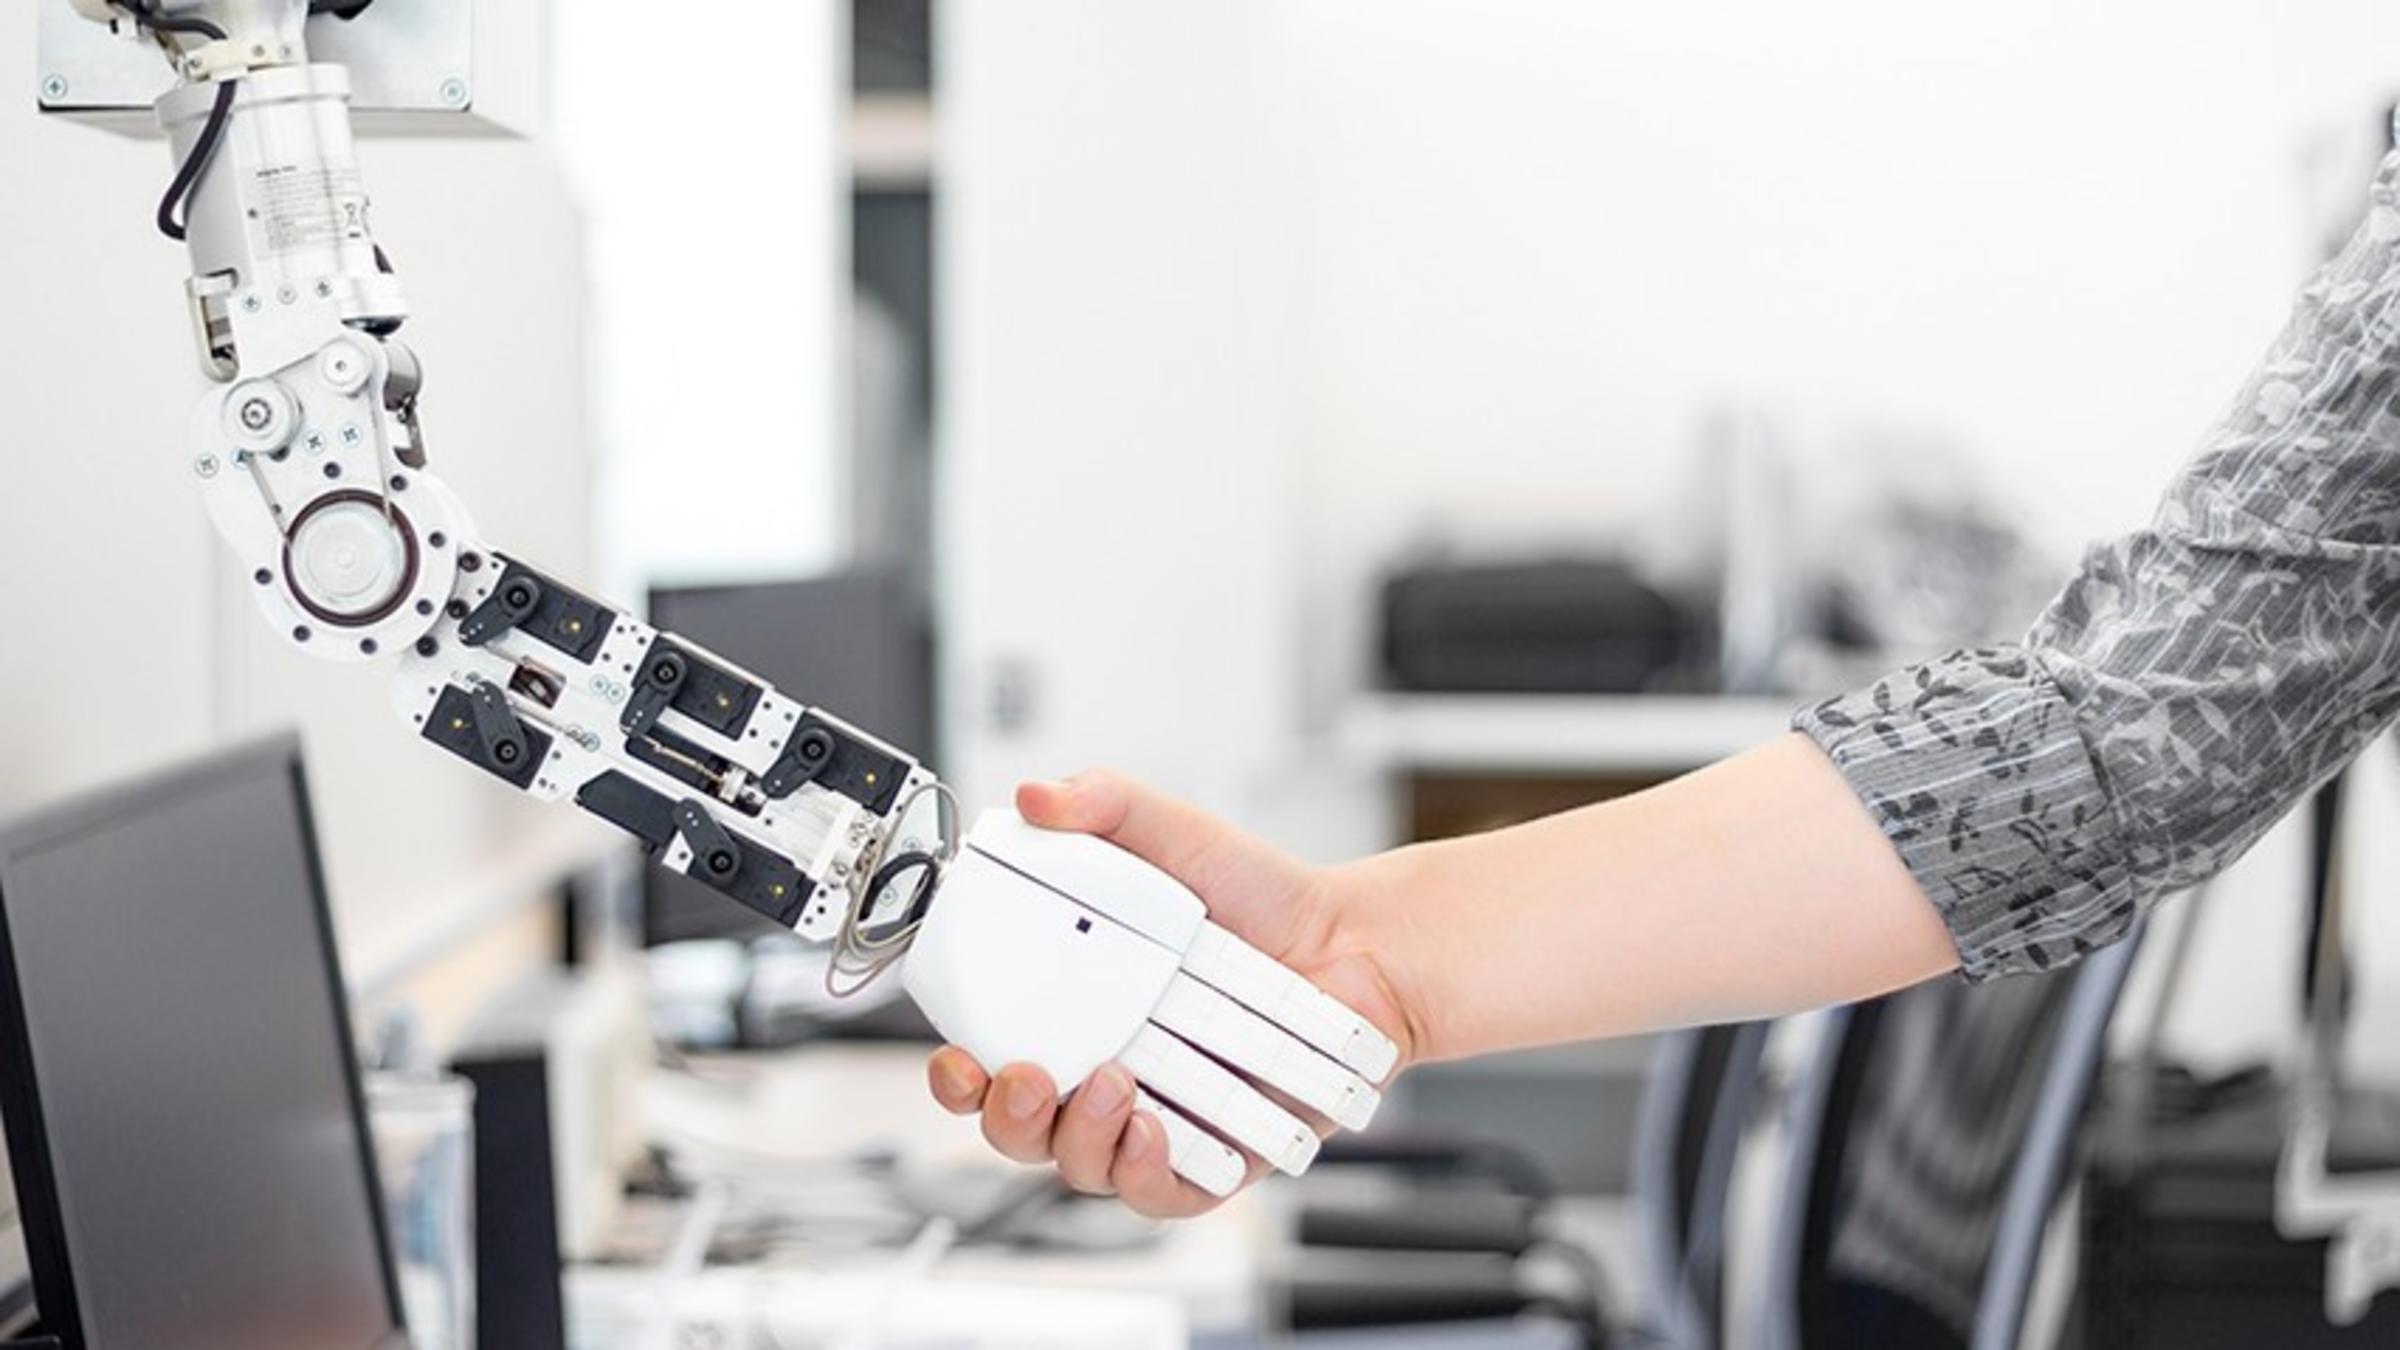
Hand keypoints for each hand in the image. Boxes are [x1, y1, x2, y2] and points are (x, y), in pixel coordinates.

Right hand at [925, 771, 1418, 1218]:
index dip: (957, 1072)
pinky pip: (1159, 1194)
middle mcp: (1106, 1068)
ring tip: (1112, 1085)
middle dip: (1005, 1116)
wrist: (1357, 944)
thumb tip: (1036, 798)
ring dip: (1077, 1137)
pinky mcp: (1213, 1156)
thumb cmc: (1264, 898)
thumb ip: (1104, 805)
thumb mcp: (1178, 835)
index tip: (957, 1056)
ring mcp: (1157, 1117)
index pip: (989, 1054)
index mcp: (1077, 1006)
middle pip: (1019, 1128)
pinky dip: (1145, 1173)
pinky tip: (1152, 1132)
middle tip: (1027, 1075)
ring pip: (1080, 1166)